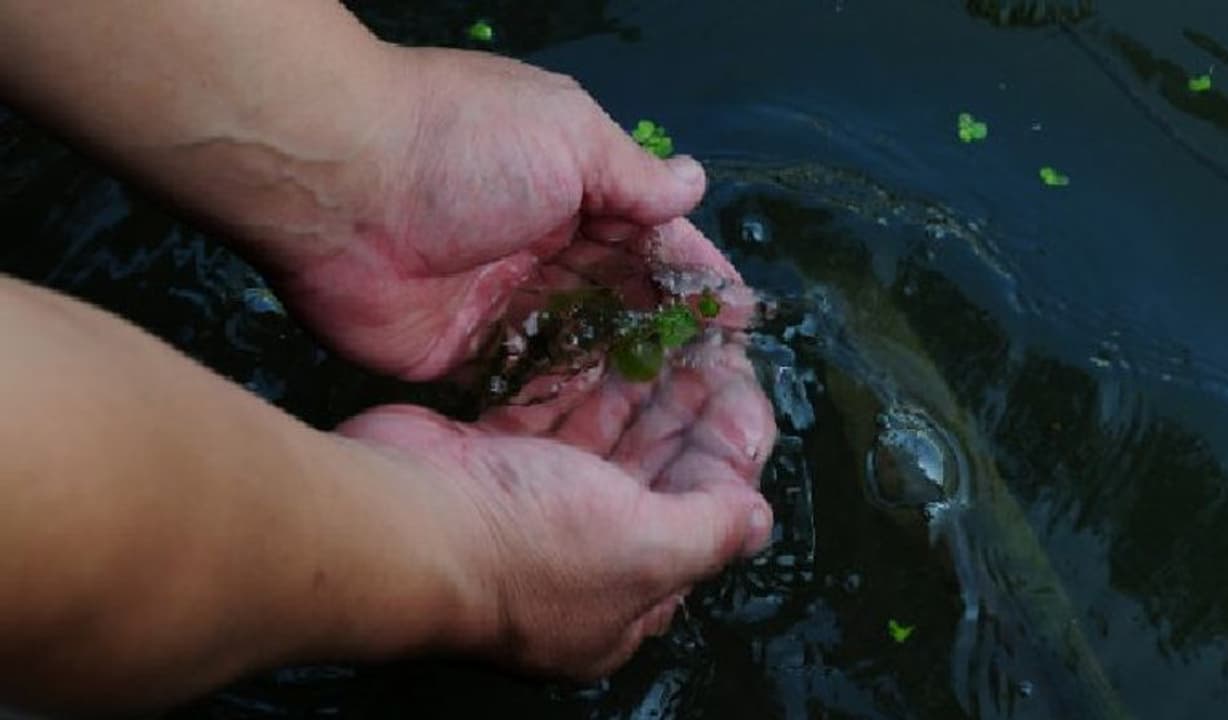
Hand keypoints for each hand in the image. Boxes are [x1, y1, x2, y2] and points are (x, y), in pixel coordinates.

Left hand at [272, 47, 708, 379]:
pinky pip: (522, 384)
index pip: (646, 238)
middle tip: (719, 381)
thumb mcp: (568, 136)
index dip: (690, 274)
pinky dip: (560, 404)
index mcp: (568, 187)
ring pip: (576, 346)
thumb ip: (632, 174)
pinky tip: (606, 437)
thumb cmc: (462, 146)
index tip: (734, 315)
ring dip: (621, 375)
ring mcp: (498, 303)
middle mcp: (537, 247)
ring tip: (677, 420)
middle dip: (666, 334)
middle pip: (616, 299)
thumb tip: (693, 184)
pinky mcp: (459, 352)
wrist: (337, 187)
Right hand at [334, 232, 775, 677]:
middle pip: (651, 475)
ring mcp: (528, 507)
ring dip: (637, 390)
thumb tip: (759, 522)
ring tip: (670, 332)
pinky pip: (547, 416)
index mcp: (622, 599)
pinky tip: (606, 342)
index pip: (700, 521)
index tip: (741, 390)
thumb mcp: (645, 549)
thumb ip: (709, 530)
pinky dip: (577, 383)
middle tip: (709, 348)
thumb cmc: (531, 546)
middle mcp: (577, 557)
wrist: (400, 522)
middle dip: (683, 412)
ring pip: (600, 441)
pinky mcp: (487, 460)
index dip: (726, 455)